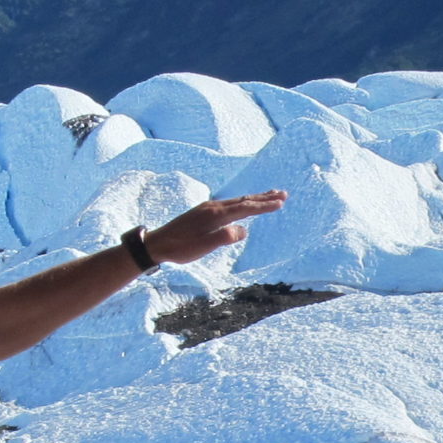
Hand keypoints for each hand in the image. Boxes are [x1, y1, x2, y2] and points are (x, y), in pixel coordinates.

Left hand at [147, 190, 285, 263]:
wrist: (158, 243)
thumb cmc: (181, 248)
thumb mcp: (204, 247)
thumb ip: (224, 237)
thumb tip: (243, 230)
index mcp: (216, 215)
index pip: (245, 208)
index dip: (264, 206)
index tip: (281, 203)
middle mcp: (214, 207)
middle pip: (243, 200)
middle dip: (264, 197)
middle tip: (283, 193)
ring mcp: (208, 208)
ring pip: (236, 200)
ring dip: (255, 198)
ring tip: (270, 196)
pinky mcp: (204, 211)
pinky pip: (229, 203)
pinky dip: (242, 202)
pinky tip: (244, 205)